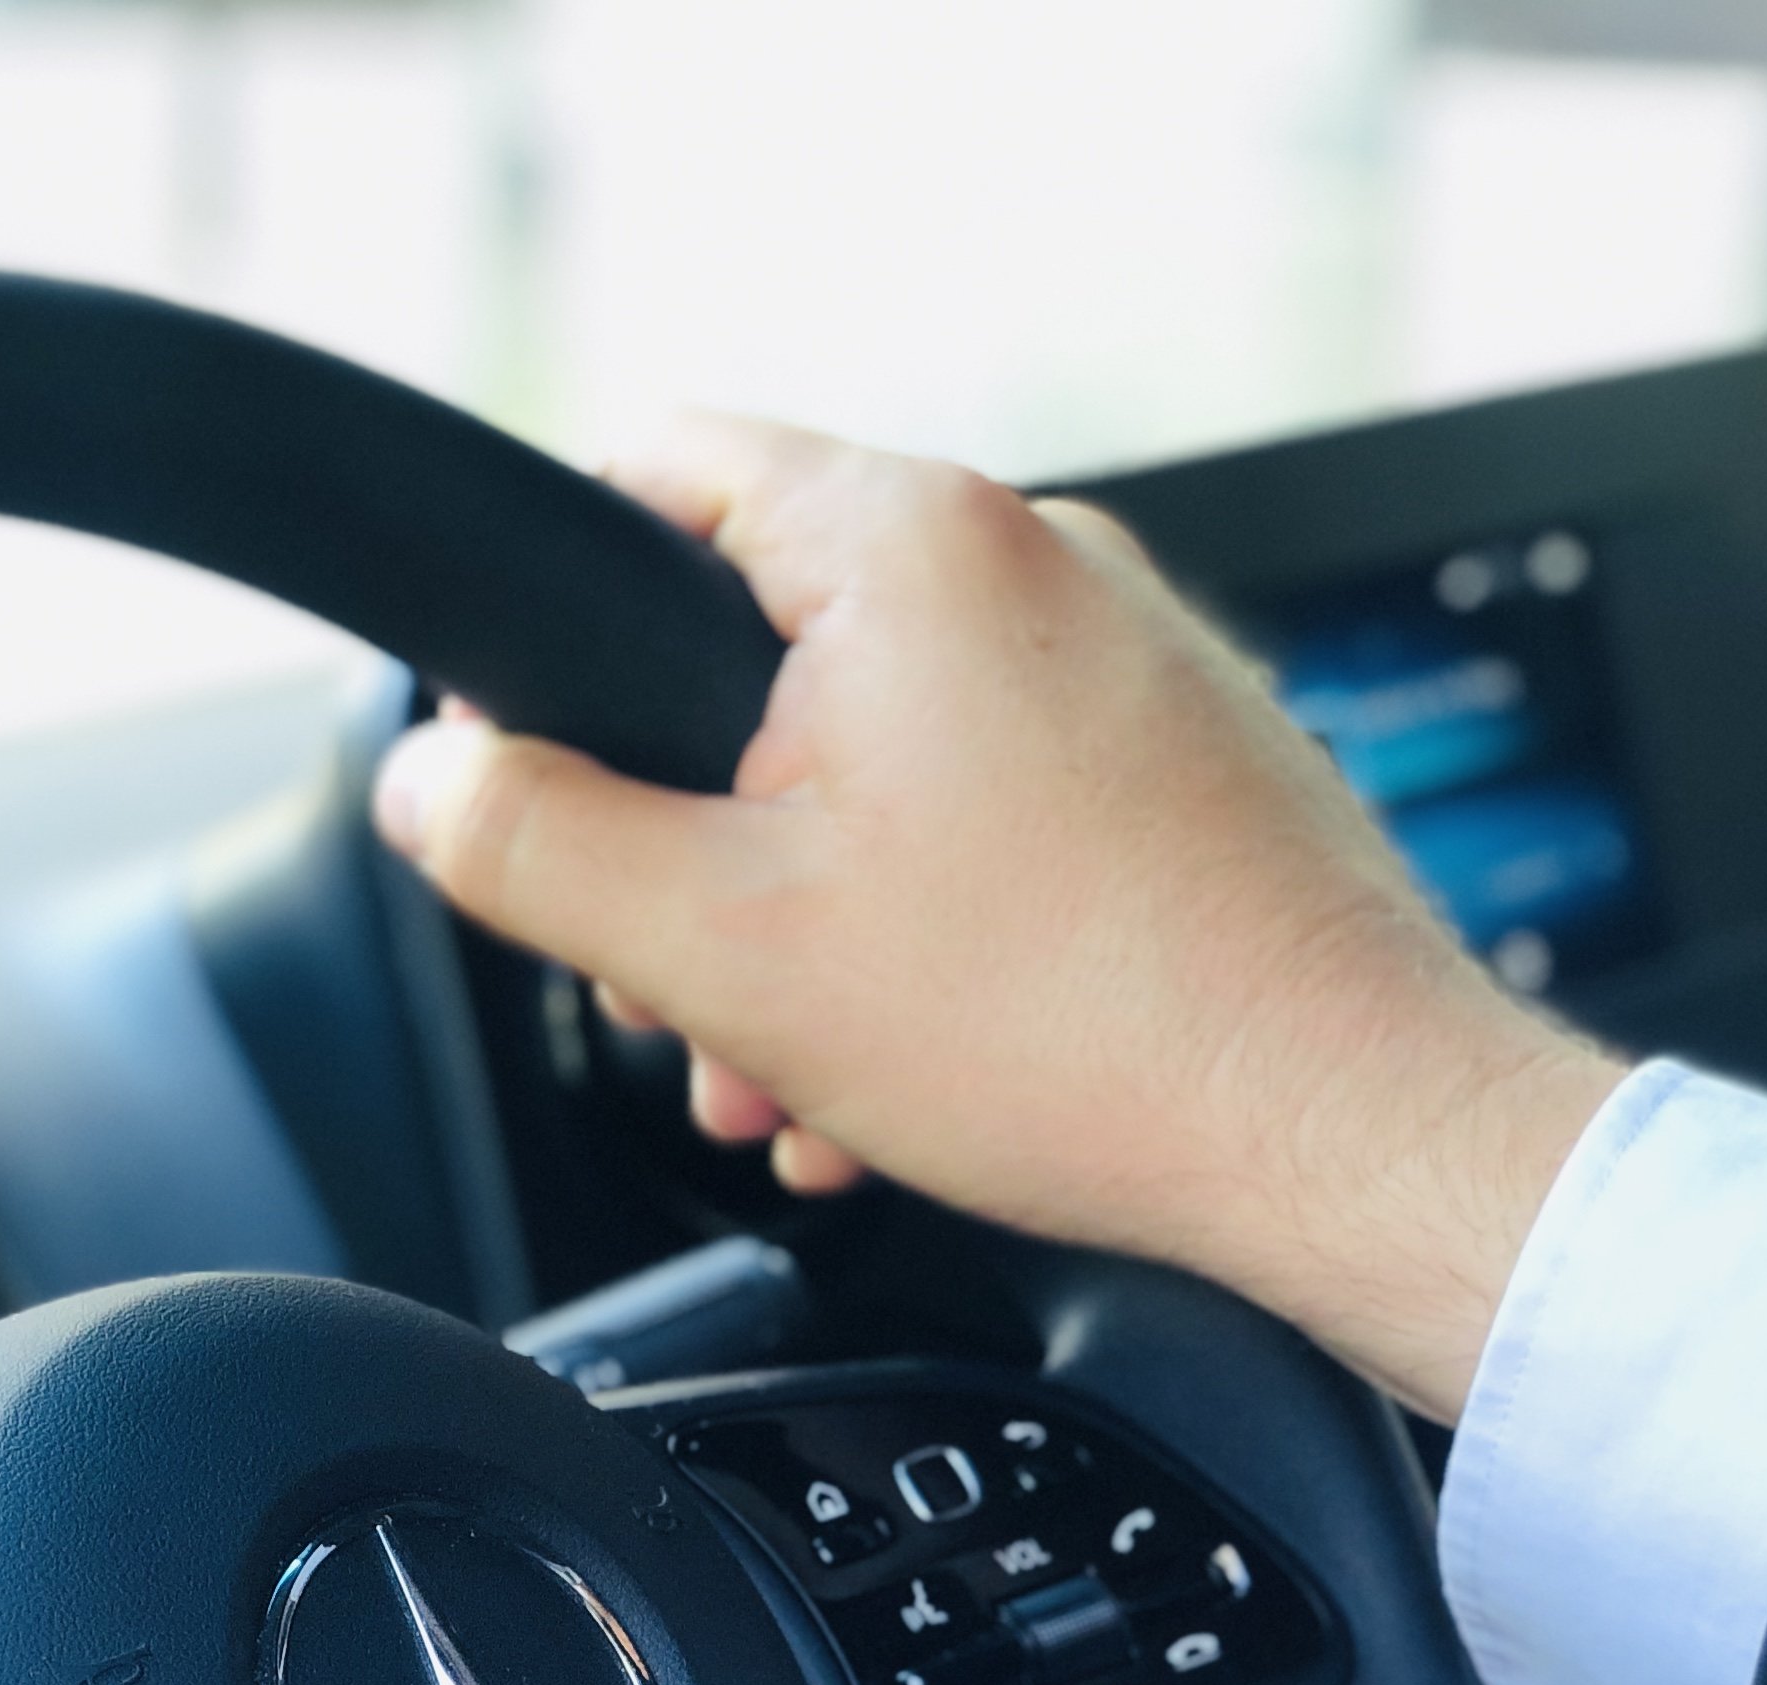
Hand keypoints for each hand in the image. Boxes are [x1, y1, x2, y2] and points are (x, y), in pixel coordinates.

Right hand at [372, 415, 1626, 1420]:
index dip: (550, 618)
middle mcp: (1038, 557)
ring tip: (806, 1072)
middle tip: (687, 990)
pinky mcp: (1189, 755)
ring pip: (875, 758)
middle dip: (691, 844)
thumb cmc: (1081, 1032)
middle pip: (757, 653)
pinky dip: (924, 926)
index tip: (528, 754)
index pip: (652, 467)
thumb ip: (528, 842)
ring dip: (799, 919)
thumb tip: (426, 779)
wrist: (1340, 1133)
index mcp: (911, 541)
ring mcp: (1130, 653)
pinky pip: (993, 808)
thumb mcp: (718, 949)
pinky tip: (910, 1066)